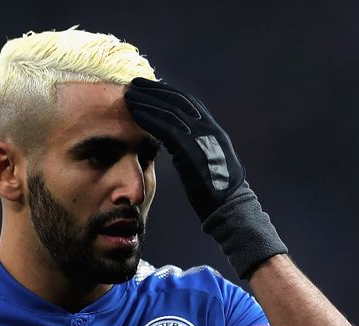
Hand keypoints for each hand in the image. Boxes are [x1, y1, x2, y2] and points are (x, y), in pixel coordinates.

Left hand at [124, 77, 243, 220]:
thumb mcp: (206, 162)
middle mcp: (209, 129)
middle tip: (134, 84)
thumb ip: (194, 147)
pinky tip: (135, 114)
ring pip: (171, 111)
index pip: (188, 102)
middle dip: (155, 91)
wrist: (229, 207)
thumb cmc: (215, 191)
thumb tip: (179, 142)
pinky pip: (168, 129)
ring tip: (129, 96)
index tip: (149, 87)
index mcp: (213, 130)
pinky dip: (150, 119)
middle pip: (178, 101)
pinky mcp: (192, 150)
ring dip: (148, 102)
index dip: (167, 92)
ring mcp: (203, 138)